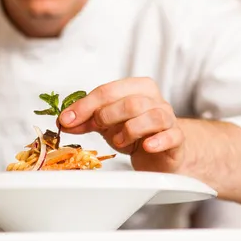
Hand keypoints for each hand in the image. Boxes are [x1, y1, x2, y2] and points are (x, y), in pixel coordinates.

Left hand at [57, 78, 185, 172]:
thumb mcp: (106, 123)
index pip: (108, 90)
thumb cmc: (135, 132)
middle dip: (107, 116)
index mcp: (136, 88)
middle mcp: (154, 99)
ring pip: (151, 116)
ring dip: (129, 130)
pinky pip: (171, 135)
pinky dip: (157, 140)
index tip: (67, 119)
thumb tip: (64, 121)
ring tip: (119, 141)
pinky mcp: (177, 138)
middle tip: (98, 128)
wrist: (160, 152)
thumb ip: (86, 120)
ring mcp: (168, 118)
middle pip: (130, 102)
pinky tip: (146, 146)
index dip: (85, 106)